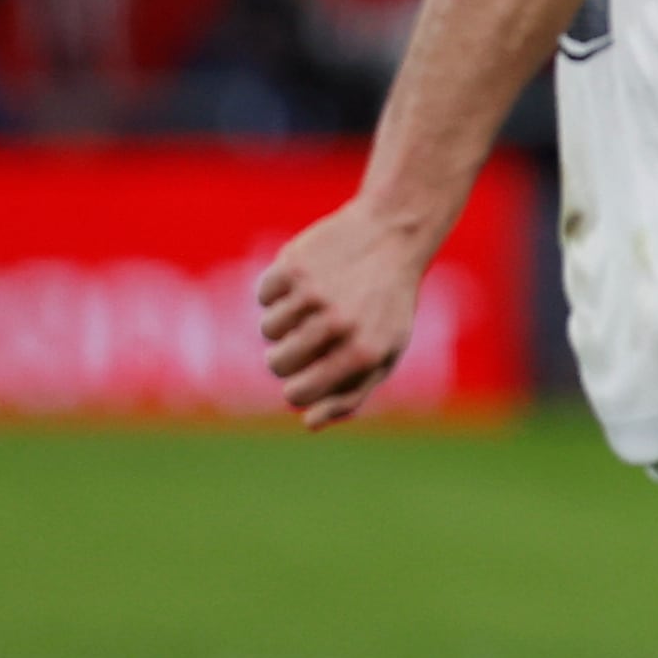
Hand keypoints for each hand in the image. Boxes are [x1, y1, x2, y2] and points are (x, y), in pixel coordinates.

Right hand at [256, 201, 433, 427]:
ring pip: (268, 330)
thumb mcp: (386, 351)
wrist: (393, 234)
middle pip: (277, 364)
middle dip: (288, 356)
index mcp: (363, 353)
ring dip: (285, 321)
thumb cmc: (388, 303)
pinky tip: (309, 279)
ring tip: (316, 304)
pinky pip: (263, 295)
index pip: (298, 394)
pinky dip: (278, 290)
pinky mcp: (293, 265)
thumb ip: (351, 395)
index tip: (306, 375)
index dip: (296, 387)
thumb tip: (308, 422)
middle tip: (312, 336)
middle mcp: (338, 325)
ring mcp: (314, 294)